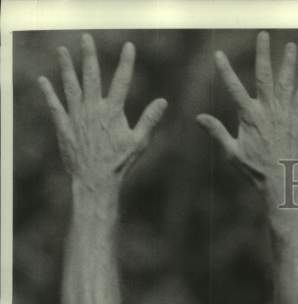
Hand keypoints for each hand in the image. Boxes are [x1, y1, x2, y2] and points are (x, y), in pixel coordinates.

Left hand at [38, 34, 166, 192]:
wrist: (95, 180)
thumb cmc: (120, 164)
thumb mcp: (139, 142)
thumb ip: (149, 119)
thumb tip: (163, 101)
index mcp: (113, 111)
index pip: (122, 81)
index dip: (126, 62)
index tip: (129, 46)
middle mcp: (93, 108)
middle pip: (91, 76)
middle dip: (89, 55)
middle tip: (86, 38)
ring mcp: (77, 115)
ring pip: (70, 86)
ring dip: (66, 67)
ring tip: (62, 51)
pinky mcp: (64, 126)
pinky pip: (54, 105)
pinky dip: (48, 93)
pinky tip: (43, 81)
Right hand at [197, 33, 297, 198]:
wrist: (281, 182)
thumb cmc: (255, 171)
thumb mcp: (231, 152)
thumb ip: (217, 131)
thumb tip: (198, 118)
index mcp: (249, 116)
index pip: (234, 87)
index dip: (225, 70)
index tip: (218, 54)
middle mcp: (267, 110)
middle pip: (264, 76)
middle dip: (263, 54)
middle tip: (264, 35)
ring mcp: (284, 114)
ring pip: (286, 83)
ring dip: (288, 63)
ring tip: (291, 46)